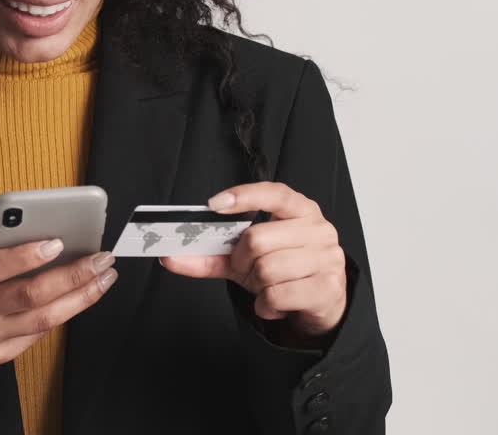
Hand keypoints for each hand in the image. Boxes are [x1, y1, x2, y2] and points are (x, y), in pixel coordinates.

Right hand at [0, 234, 117, 368]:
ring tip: (102, 281)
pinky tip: (75, 302)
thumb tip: (35, 234)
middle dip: (75, 276)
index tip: (59, 242)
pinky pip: (35, 336)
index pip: (1, 265)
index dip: (32, 254)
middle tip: (102, 261)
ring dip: (80, 299)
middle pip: (34, 294)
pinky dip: (58, 317)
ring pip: (44, 319)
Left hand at [159, 182, 346, 342]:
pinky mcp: (327, 287)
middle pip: (257, 239)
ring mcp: (326, 258)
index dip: (244, 196)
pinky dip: (266, 305)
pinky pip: (277, 295)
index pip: (274, 193)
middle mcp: (318, 229)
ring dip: (256, 285)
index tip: (215, 204)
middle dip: (242, 261)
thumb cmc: (283, 271)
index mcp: (300, 210)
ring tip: (267, 286)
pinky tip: (275, 303)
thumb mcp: (246, 259)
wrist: (320, 302)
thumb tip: (170, 257)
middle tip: (248, 270)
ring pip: (266, 270)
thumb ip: (211, 254)